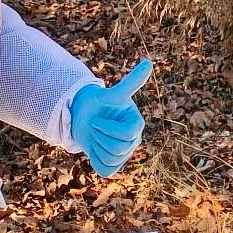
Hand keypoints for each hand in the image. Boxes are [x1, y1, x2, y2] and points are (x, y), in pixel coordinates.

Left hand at [70, 59, 151, 176]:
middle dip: (99, 136)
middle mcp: (135, 141)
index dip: (107, 127)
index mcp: (137, 124)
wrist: (84, 117)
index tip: (97, 119)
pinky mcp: (114, 166)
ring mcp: (125, 155)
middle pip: (117, 148)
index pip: (126, 134)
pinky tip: (95, 147)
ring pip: (110, 159)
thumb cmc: (99, 103)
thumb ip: (131, 82)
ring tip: (95, 135)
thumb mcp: (112, 94)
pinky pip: (105, 169)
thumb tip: (149, 63)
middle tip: (95, 126)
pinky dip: (94, 159)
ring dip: (96, 146)